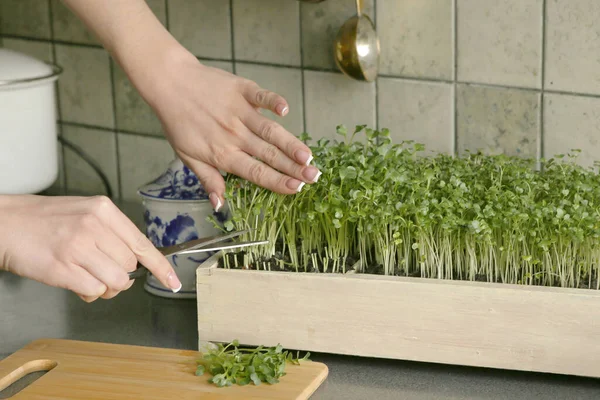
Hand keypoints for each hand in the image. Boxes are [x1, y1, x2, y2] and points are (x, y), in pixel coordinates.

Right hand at [0, 195, 180, 301]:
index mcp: (104, 210)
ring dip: (105, 287)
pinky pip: (94, 291)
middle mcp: (94, 226)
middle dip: (121, 276)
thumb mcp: (85, 213)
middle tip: (100, 270)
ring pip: (116, 281)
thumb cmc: (46, 221)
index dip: (161, 267)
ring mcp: (78, 247)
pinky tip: (75, 281)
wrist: (5, 224)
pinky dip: (89, 293)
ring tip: (88, 277)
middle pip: (130, 266)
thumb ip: (112, 234)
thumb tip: (137, 262)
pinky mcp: (62, 268)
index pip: (142, 244)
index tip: (172, 281)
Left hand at [141, 50, 321, 210]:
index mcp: (222, 154)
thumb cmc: (178, 123)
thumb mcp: (187, 156)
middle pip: (268, 154)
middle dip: (293, 167)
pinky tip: (286, 110)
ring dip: (290, 143)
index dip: (277, 181)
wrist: (169, 84)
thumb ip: (208, 179)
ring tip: (308, 155)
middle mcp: (233, 135)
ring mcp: (238, 111)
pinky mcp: (241, 90)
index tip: (297, 189)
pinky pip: (260, 96)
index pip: (255, 172)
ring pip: (269, 130)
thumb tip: (220, 205)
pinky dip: (273, 101)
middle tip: (314, 176)